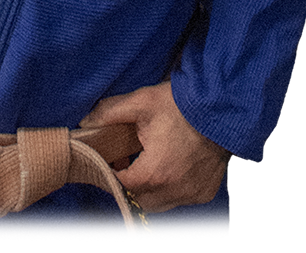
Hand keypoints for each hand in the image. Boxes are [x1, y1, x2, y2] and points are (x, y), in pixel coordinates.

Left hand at [80, 80, 229, 214]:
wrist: (219, 107)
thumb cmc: (180, 104)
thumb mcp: (141, 102)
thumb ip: (109, 113)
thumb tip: (86, 123)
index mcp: (154, 172)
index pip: (120, 187)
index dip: (109, 174)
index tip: (105, 161)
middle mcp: (174, 190)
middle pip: (138, 201)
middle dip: (127, 186)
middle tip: (123, 162)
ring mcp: (191, 194)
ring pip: (159, 205)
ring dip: (148, 191)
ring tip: (145, 164)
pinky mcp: (204, 192)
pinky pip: (180, 199)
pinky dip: (170, 189)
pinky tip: (168, 167)